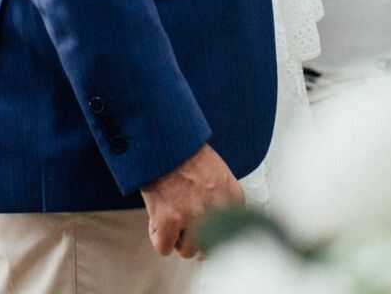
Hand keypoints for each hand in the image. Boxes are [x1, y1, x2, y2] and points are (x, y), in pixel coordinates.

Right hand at [140, 143, 242, 258]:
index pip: (232, 233)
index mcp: (233, 197)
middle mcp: (217, 210)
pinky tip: (157, 222)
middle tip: (185, 228)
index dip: (214, 232)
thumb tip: (215, 224)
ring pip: (187, 250)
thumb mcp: (217, 172)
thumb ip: (222, 199)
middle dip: (196, 238)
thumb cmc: (186, 151)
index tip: (205, 232)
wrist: (165, 139)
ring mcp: (193, 217)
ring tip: (170, 219)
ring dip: (177, 238)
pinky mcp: (170, 220)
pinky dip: (158, 237)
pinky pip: (164, 247)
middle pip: (210, 246)